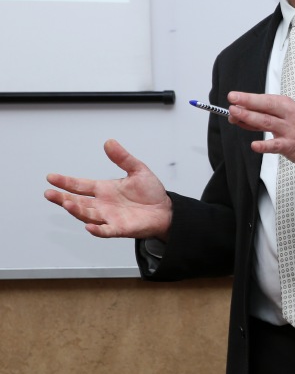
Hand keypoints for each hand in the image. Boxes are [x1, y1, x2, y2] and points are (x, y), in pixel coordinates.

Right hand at [44, 139, 171, 238]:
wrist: (166, 210)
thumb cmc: (150, 192)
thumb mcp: (138, 170)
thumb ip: (123, 158)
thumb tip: (109, 142)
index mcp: (104, 189)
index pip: (80, 185)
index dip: (66, 182)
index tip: (51, 177)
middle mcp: (102, 204)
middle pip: (77, 201)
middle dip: (62, 197)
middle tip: (49, 193)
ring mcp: (109, 217)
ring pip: (87, 215)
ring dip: (76, 210)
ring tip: (66, 203)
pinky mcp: (120, 228)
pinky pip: (106, 231)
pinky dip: (97, 230)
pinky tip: (89, 227)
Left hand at [227, 90, 294, 164]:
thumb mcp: (283, 114)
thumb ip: (260, 114)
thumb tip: (237, 114)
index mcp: (284, 104)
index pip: (264, 99)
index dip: (247, 97)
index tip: (233, 96)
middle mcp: (287, 115)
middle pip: (266, 107)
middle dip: (248, 105)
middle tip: (232, 105)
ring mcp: (288, 130)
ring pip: (267, 122)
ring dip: (250, 119)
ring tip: (235, 116)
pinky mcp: (289, 145)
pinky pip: (275, 145)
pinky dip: (264, 146)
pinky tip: (254, 145)